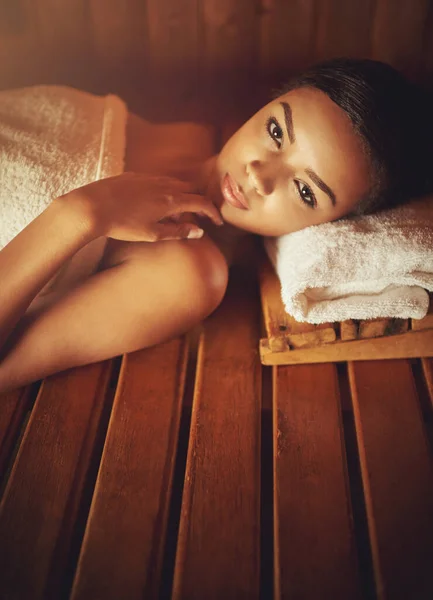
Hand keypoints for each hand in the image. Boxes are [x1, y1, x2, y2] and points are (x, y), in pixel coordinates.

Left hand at [62, 172, 222, 241]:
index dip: (213, 213)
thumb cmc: (122, 224)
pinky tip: (155, 203)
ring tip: (175, 214)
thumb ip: (178, 231)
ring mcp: (148, 177)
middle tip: (198, 218)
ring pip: (174, 183)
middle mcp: (163, 184)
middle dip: (198, 203)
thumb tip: (198, 231)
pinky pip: (158, 180)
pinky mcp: (134, 175)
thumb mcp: (153, 234)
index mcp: (171, 200)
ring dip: (181, 197)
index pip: (201, 203)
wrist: (92, 207)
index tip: (218, 222)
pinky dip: (166, 191)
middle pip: (190, 190)